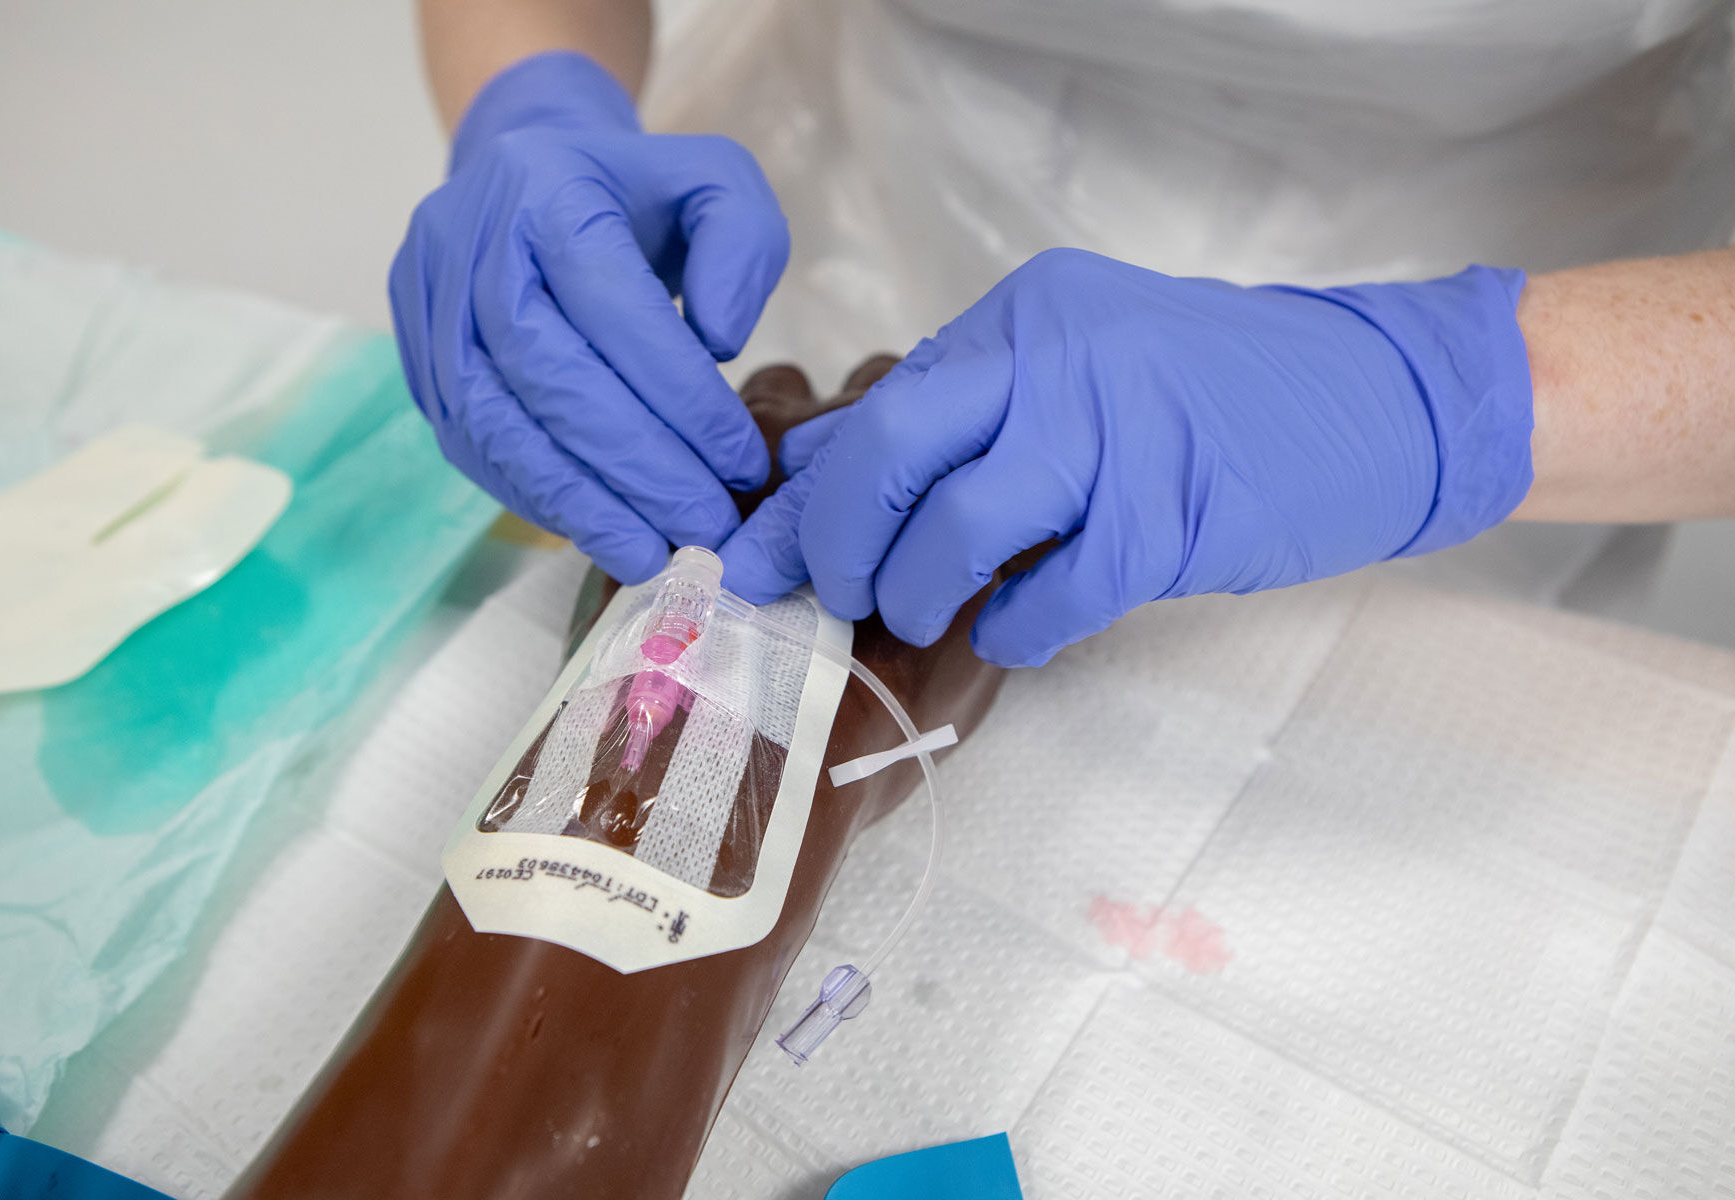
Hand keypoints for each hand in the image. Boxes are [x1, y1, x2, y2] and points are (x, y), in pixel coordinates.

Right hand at [390, 51, 788, 581]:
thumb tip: (719, 340)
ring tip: (655, 552)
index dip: (679, 396)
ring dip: (581, 501)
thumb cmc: (637, 195)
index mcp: (545, 187)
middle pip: (547, 372)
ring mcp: (429, 306)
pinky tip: (602, 530)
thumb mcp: (716, 183)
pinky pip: (473, 447)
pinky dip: (540, 499)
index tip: (740, 463)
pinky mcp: (418, 362)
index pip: (611, 306)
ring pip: (496, 422)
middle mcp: (469, 242)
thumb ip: (744, 244)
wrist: (528, 175)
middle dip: (635, 465)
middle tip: (705, 524)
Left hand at [720, 249, 1533, 665]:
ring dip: (920, 594)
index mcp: (1025, 318)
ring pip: (958, 529)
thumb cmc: (1217, 397)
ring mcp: (1118, 433)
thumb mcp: (1074, 379)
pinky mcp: (1171, 517)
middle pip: (890, 453)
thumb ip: (954, 416)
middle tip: (839, 596)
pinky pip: (1053, 596)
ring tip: (928, 614)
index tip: (758, 559)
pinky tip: (1020, 629)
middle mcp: (1059, 358)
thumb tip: (816, 467)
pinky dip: (1019, 629)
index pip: (877, 408)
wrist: (1383, 403)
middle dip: (839, 544)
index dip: (806, 497)